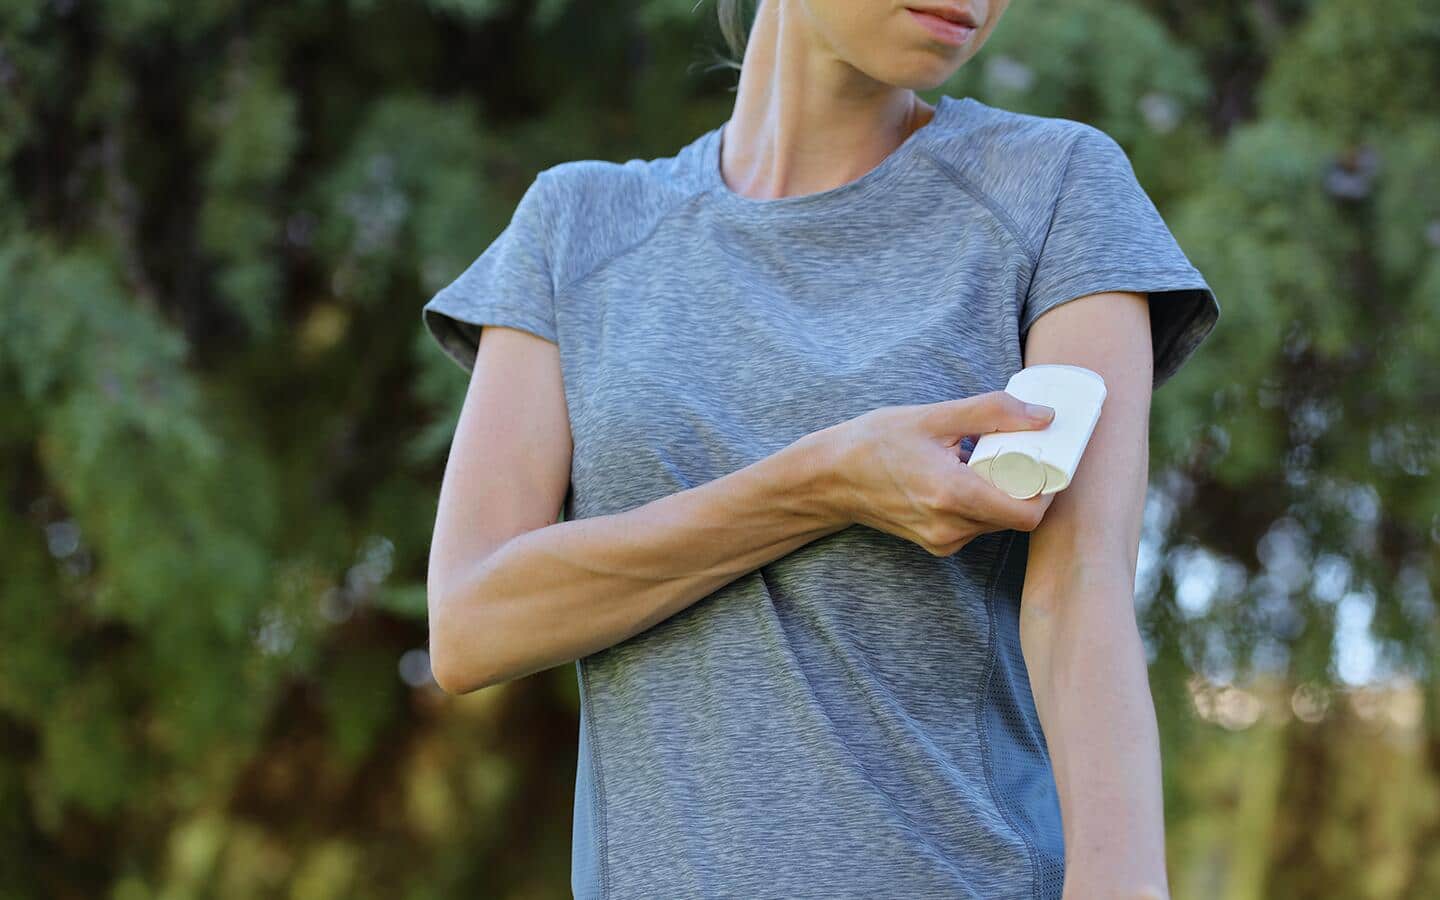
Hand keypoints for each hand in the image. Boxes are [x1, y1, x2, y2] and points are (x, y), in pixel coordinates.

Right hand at [818, 391, 1058, 555]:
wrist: (830, 479)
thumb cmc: (875, 443)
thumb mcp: (934, 416)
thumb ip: (994, 413)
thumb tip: (1045, 416)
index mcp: (951, 494)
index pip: (1027, 513)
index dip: (1047, 489)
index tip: (1045, 460)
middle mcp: (949, 527)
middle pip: (1016, 516)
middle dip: (1024, 485)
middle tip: (1015, 451)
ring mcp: (942, 541)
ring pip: (997, 521)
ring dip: (1000, 493)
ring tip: (978, 460)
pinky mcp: (937, 544)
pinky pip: (977, 525)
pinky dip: (980, 502)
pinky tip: (959, 477)